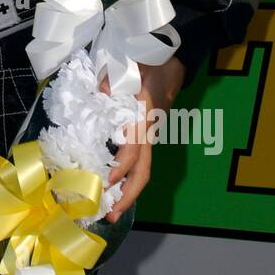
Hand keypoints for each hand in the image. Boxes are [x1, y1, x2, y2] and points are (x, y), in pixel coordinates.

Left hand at [100, 56, 186, 222]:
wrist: (175, 58)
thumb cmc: (152, 62)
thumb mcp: (133, 65)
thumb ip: (113, 78)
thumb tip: (99, 92)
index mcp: (145, 118)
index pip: (135, 149)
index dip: (122, 166)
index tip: (108, 180)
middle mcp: (149, 132)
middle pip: (143, 171)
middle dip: (128, 195)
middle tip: (110, 215)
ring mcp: (149, 135)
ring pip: (142, 170)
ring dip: (127, 192)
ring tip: (110, 211)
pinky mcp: (146, 134)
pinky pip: (138, 161)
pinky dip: (127, 178)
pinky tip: (113, 188)